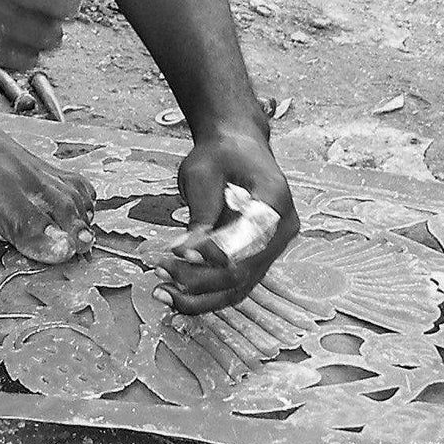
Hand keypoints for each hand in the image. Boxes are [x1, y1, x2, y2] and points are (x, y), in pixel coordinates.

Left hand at [156, 124, 298, 314]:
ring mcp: (272, 248)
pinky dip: (204, 293)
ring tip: (163, 292)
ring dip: (199, 296)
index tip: (182, 252)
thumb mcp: (204, 172)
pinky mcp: (256, 259)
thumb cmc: (221, 154)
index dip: (217, 252)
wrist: (237, 148)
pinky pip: (233, 285)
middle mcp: (281, 230)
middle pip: (244, 270)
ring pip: (239, 287)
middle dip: (200, 279)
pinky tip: (175, 293)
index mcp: (274, 200)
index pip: (250, 239)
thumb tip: (186, 252)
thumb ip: (201, 212)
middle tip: (162, 271)